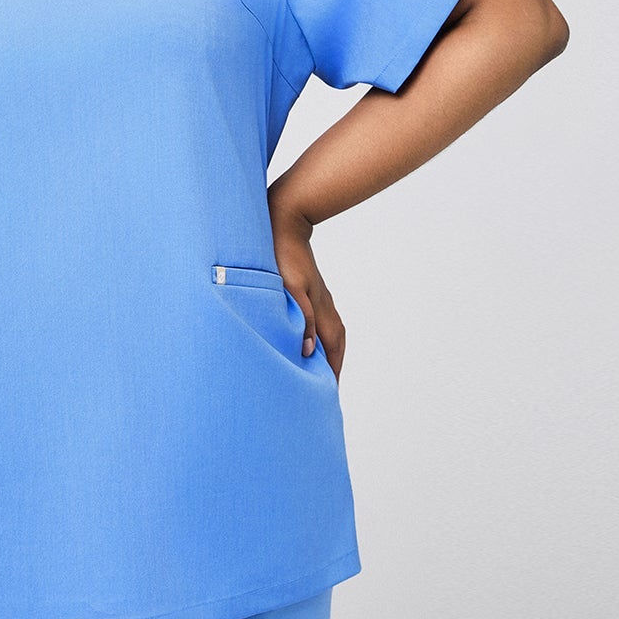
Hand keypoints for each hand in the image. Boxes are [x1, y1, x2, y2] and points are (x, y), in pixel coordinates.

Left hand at [270, 211, 346, 383]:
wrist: (285, 223)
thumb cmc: (284, 256)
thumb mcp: (290, 290)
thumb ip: (301, 319)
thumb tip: (307, 351)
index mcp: (322, 310)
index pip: (332, 351)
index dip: (330, 374)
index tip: (326, 395)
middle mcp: (325, 307)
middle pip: (335, 346)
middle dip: (330, 369)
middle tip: (323, 391)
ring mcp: (320, 299)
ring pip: (328, 334)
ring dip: (324, 354)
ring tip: (316, 372)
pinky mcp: (311, 292)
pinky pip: (320, 322)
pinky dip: (317, 338)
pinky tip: (306, 340)